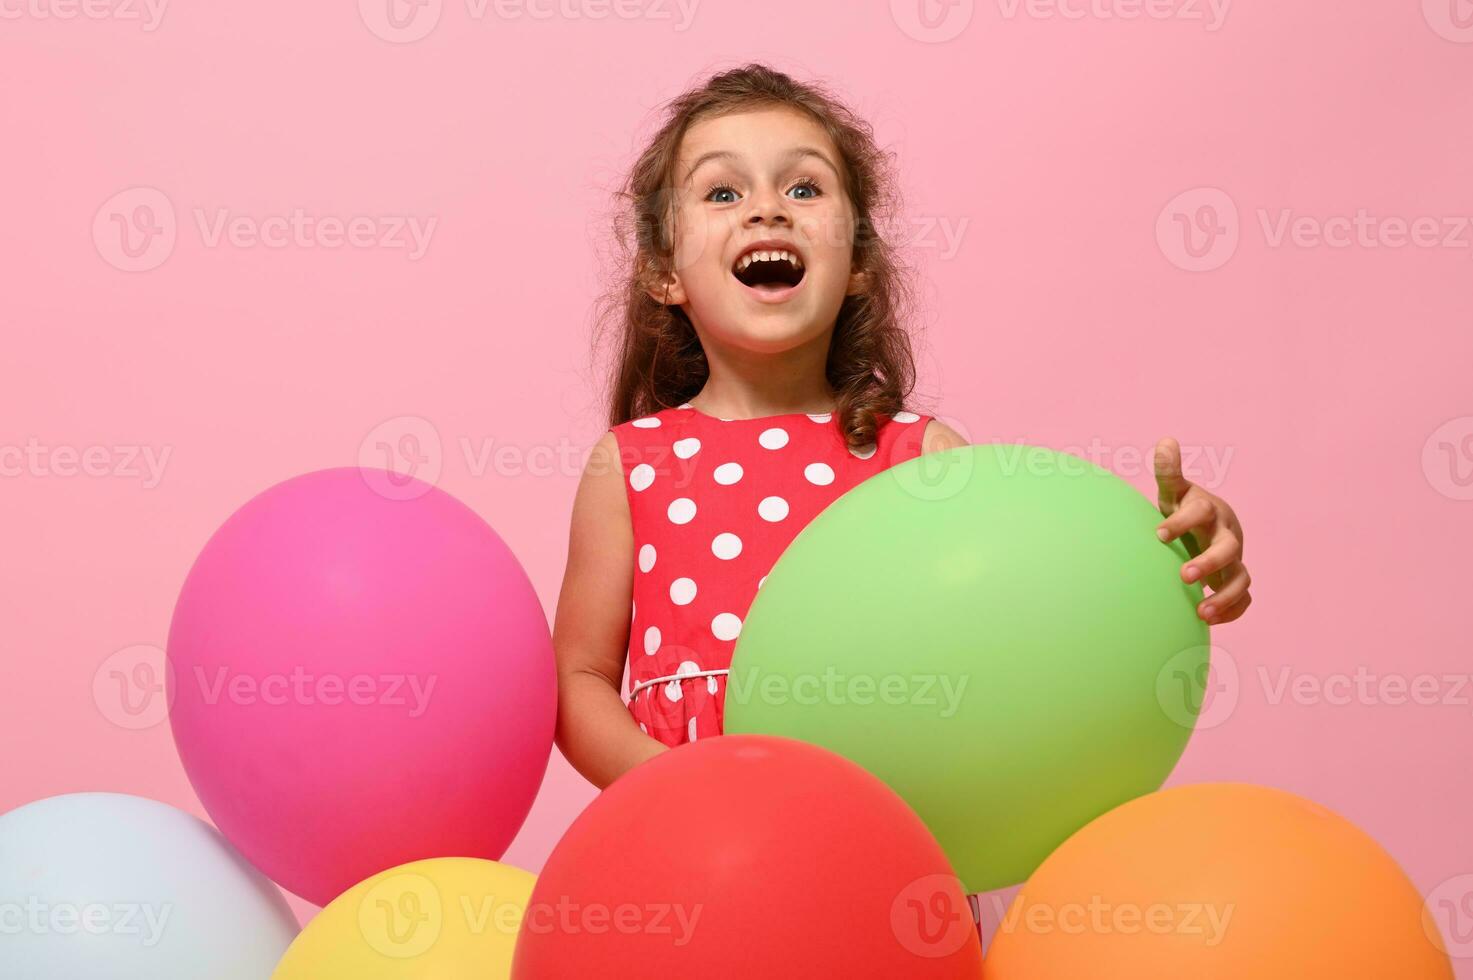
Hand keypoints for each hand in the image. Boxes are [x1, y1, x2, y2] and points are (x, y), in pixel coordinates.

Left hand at [1153, 437, 1251, 624]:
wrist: (1208, 528)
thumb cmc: (1186, 509)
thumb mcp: (1175, 492)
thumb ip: (1168, 471)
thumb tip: (1165, 441)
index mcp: (1209, 512)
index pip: (1200, 512)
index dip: (1181, 522)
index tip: (1158, 534)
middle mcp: (1226, 535)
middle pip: (1228, 548)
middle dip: (1209, 562)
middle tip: (1183, 575)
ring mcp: (1235, 560)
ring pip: (1241, 578)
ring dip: (1223, 596)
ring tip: (1200, 612)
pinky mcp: (1235, 579)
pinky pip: (1243, 599)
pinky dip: (1231, 611)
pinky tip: (1207, 621)